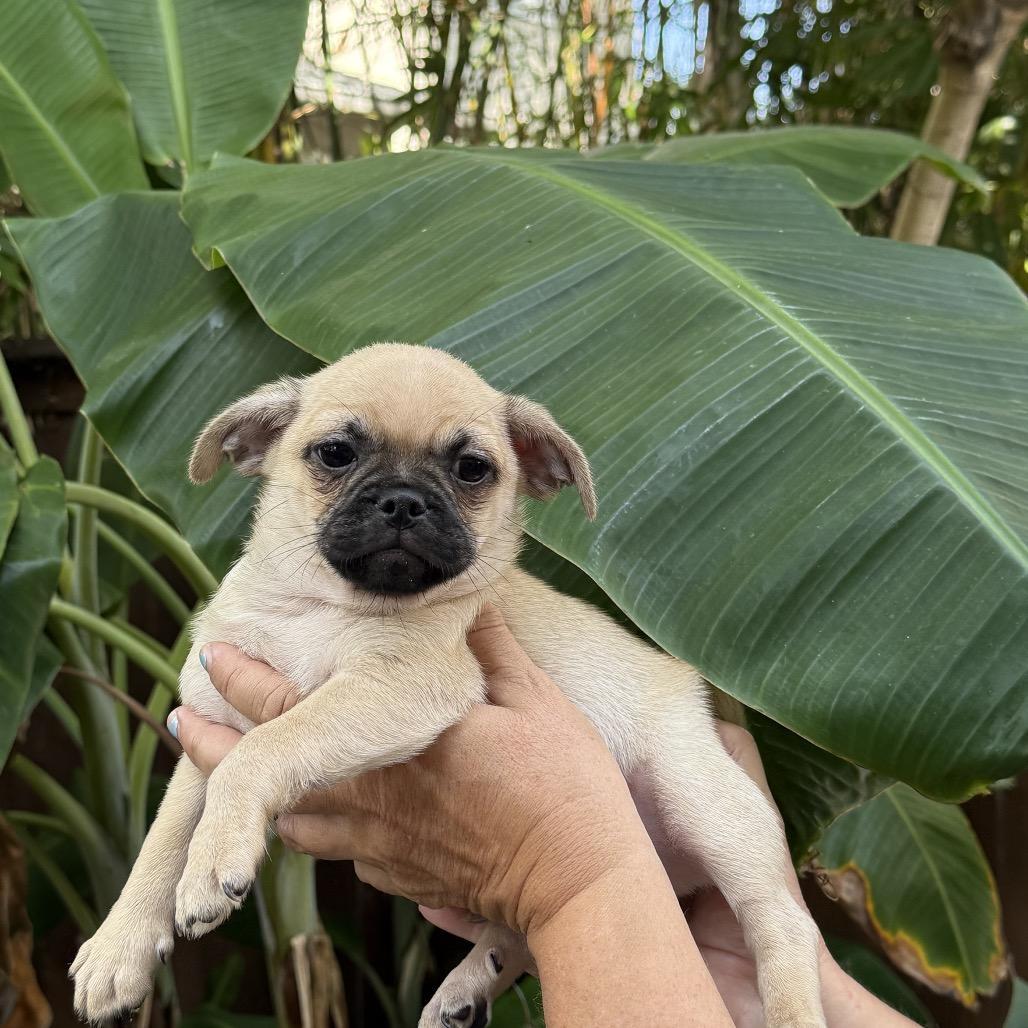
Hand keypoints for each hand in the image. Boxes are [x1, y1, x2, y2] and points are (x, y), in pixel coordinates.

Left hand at [173, 604, 651, 934]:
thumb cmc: (561, 786)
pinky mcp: (399, 878)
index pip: (295, 709)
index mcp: (396, 743)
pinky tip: (318, 816)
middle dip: (218, 747)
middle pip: (268, 777)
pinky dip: (313, 826)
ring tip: (235, 771)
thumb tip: (474, 603)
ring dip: (257, 794)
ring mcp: (381, 847)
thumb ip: (492, 648)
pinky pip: (337, 851)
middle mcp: (372, 798)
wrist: (579, 881)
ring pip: (293, 822)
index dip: (244, 681)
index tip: (212, 655)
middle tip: (187, 720)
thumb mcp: (534, 699)